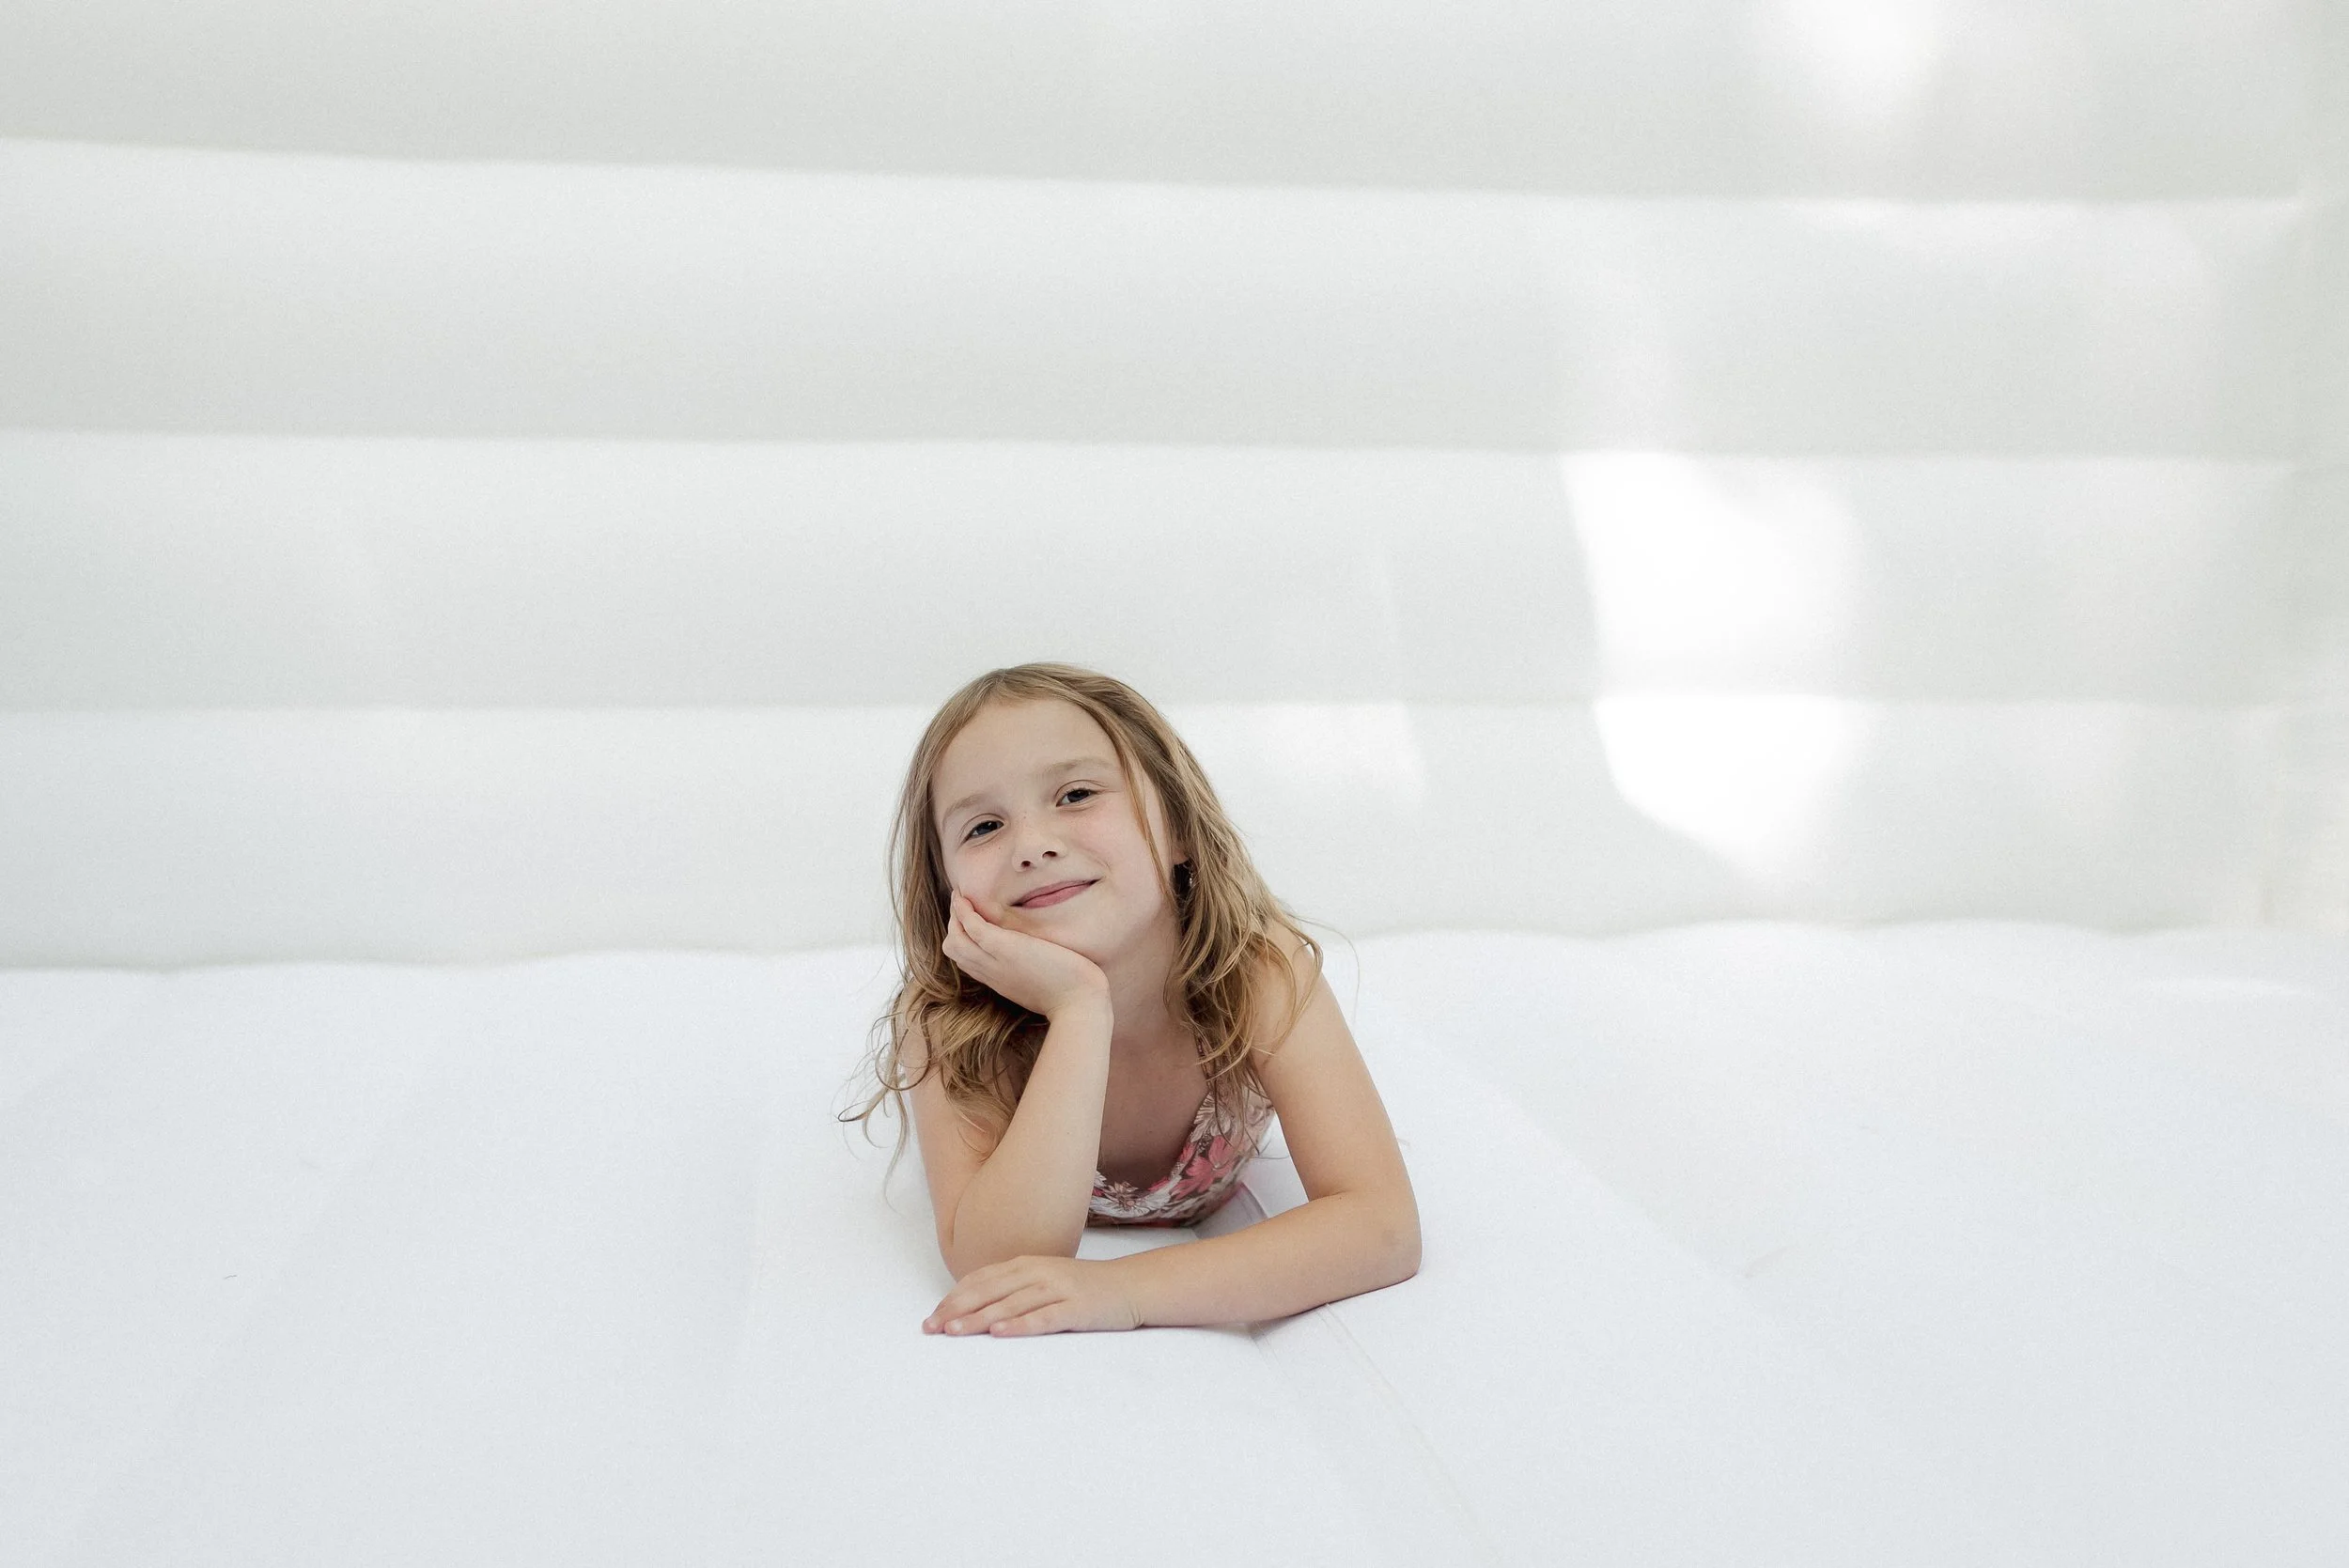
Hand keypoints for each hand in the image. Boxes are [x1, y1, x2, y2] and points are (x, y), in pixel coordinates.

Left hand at [922, 1255, 1140, 1337]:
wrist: (1129, 1286)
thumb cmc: (1082, 1288)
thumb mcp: (1044, 1279)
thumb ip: (1014, 1287)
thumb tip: (975, 1305)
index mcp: (1026, 1264)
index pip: (981, 1280)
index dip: (954, 1298)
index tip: (932, 1317)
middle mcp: (1038, 1272)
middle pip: (989, 1291)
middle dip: (957, 1310)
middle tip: (931, 1328)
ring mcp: (1057, 1289)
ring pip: (1011, 1304)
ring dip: (979, 1318)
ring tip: (954, 1331)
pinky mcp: (1075, 1308)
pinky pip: (1043, 1317)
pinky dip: (1020, 1324)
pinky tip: (1001, 1332)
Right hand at [941, 888, 1109, 1019]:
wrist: (1079, 1005)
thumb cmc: (1071, 996)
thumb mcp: (1043, 985)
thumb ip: (1032, 974)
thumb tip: (1038, 964)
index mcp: (1001, 981)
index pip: (967, 961)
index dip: (963, 941)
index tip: (968, 924)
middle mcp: (992, 973)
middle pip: (955, 950)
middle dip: (954, 926)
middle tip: (962, 906)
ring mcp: (996, 961)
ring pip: (956, 939)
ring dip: (955, 915)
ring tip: (959, 897)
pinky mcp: (1005, 948)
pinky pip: (972, 927)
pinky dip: (963, 911)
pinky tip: (963, 898)